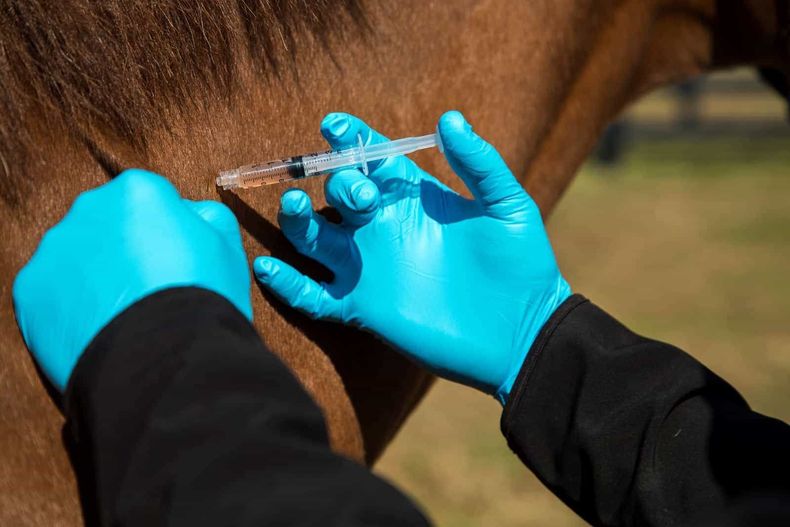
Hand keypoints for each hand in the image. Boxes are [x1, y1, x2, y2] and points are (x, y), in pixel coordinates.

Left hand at [13, 169, 251, 391]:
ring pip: (77, 257)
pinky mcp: (31, 289)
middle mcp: (88, 209)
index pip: (149, 201)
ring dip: (96, 277)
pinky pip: (52, 293)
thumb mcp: (227, 246)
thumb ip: (205, 216)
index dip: (165, 233)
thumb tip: (188, 215)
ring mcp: (55, 249)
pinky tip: (102, 328)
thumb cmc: (204, 297)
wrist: (167, 357)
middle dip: (125, 249)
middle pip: (108, 224)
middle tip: (150, 289)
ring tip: (125, 314)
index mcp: (138, 191)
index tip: (175, 262)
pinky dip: (72, 308)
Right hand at [254, 112, 570, 402]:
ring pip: (314, 238)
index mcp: (412, 197)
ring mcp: (370, 268)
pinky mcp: (363, 308)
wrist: (523, 333)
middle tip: (362, 196)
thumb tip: (450, 118)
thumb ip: (479, 164)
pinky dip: (287, 283)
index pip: (369, 158)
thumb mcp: (508, 206)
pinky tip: (267, 267)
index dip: (349, 139)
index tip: (335, 125)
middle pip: (336, 194)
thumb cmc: (522, 266)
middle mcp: (383, 227)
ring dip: (296, 220)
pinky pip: (313, 295)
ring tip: (295, 206)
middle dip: (337, 183)